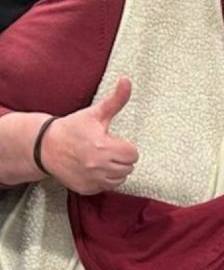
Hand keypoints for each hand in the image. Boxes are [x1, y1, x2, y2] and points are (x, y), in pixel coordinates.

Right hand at [41, 78, 139, 194]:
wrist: (44, 146)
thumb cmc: (72, 128)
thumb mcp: (94, 113)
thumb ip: (116, 100)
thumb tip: (127, 80)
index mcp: (103, 147)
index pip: (133, 154)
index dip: (126, 147)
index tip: (115, 141)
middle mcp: (98, 166)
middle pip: (128, 167)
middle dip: (122, 158)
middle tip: (108, 149)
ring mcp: (91, 179)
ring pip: (119, 179)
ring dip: (115, 170)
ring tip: (102, 158)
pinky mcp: (85, 189)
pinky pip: (105, 187)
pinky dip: (103, 180)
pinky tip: (93, 168)